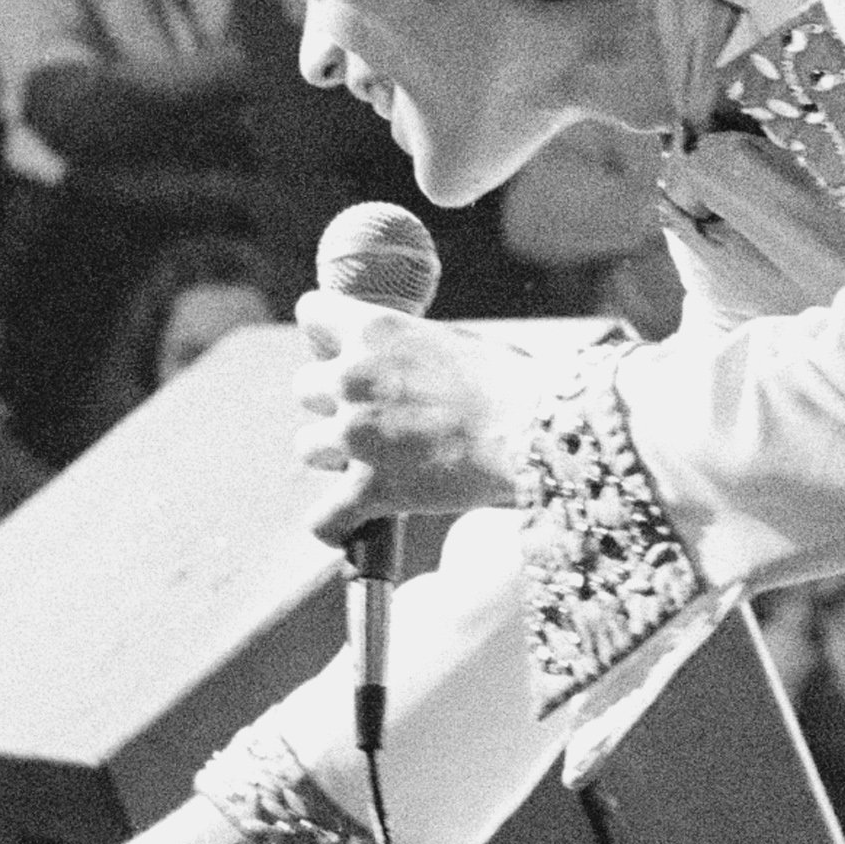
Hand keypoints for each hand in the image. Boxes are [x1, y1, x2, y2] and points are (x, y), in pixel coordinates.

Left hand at [295, 297, 549, 543]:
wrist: (540, 431)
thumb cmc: (518, 386)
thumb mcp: (455, 342)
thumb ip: (411, 351)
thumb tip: (405, 366)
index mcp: (377, 329)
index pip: (312, 314)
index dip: (325, 339)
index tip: (344, 355)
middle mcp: (354, 376)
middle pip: (305, 387)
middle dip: (332, 404)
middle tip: (371, 418)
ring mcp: (357, 433)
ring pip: (307, 446)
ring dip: (334, 456)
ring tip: (370, 465)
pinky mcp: (370, 488)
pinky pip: (323, 517)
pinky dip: (334, 526)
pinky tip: (349, 529)